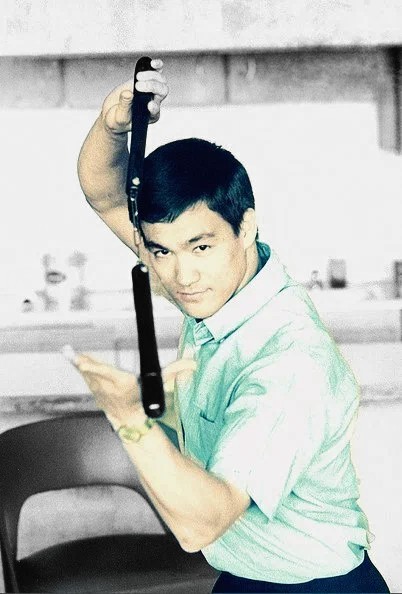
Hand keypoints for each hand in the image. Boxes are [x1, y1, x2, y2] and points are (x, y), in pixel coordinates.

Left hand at [74, 354, 195, 427]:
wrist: (131, 420)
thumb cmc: (145, 399)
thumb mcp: (162, 385)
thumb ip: (176, 372)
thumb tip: (193, 364)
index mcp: (125, 385)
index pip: (109, 375)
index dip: (97, 369)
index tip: (85, 362)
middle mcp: (110, 389)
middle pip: (95, 374)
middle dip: (85, 366)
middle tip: (75, 356)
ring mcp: (100, 391)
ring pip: (88, 375)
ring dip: (80, 364)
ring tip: (71, 353)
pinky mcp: (95, 390)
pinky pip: (86, 377)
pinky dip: (80, 367)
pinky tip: (74, 357)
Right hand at [101, 58, 167, 134]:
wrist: (113, 112)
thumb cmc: (117, 119)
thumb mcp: (119, 117)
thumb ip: (124, 106)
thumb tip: (129, 93)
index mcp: (150, 116)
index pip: (156, 110)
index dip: (154, 107)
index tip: (148, 105)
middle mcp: (153, 102)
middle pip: (161, 92)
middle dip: (151, 87)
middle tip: (137, 86)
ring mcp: (150, 90)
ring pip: (160, 81)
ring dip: (151, 76)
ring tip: (138, 76)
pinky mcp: (145, 80)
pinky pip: (156, 72)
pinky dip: (157, 67)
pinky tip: (152, 64)